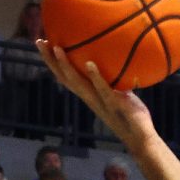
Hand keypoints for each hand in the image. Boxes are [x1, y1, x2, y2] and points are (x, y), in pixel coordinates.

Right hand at [38, 41, 157, 145]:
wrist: (141, 138)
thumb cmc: (132, 116)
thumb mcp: (120, 94)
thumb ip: (114, 81)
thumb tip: (116, 60)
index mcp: (89, 95)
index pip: (66, 77)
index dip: (53, 63)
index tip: (44, 44)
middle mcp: (90, 98)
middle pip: (64, 78)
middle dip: (50, 60)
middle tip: (39, 41)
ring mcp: (100, 101)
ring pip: (77, 83)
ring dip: (65, 66)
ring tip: (56, 48)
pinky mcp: (114, 104)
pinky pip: (102, 89)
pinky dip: (95, 77)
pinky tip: (90, 64)